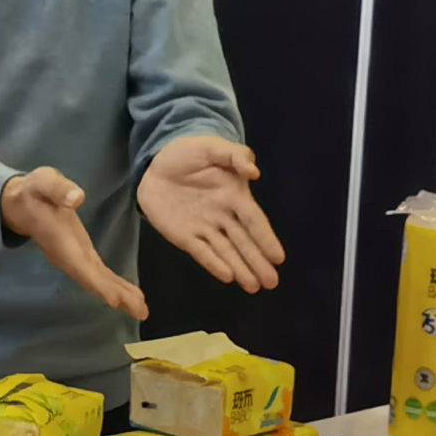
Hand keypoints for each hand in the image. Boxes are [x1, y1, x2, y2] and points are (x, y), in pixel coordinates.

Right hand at [0, 166, 145, 317]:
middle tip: (141, 312)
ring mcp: (75, 258)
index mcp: (61, 242)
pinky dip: (115, 286)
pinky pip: (99, 275)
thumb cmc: (34, 191)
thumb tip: (76, 198)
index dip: (97, 283)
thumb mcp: (43, 182)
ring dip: (119, 296)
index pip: (80, 267)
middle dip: (116, 297)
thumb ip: (58, 189)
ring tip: (141, 310)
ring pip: (98, 281)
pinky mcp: (82, 255)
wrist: (21, 203)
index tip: (115, 300)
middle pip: (93, 281)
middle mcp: (69, 256)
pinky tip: (132, 295)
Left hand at [139, 134, 282, 292]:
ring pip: (226, 252)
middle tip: (272, 283)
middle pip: (244, 242)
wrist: (157, 163)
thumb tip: (254, 172)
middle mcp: (223, 216)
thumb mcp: (213, 148)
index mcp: (234, 196)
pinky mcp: (185, 236)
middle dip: (258, 262)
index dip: (266, 238)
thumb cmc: (190, 153)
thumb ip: (234, 156)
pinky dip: (214, 264)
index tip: (278, 257)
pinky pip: (202, 252)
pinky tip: (228, 276)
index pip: (254, 221)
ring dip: (241, 269)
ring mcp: (204, 228)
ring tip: (254, 287)